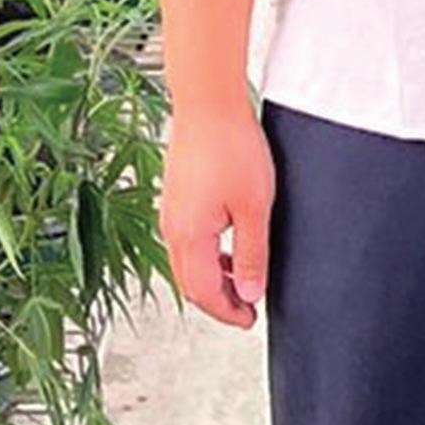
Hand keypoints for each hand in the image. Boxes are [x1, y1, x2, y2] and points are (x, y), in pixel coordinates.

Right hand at [160, 95, 274, 332]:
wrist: (208, 104)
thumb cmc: (231, 147)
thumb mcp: (254, 208)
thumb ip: (251, 255)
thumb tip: (250, 293)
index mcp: (189, 237)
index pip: (205, 293)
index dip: (228, 313)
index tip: (249, 320)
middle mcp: (172, 228)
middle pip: (190, 284)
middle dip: (218, 302)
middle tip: (246, 307)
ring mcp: (170, 212)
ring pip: (186, 263)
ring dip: (212, 278)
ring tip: (242, 278)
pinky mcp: (175, 198)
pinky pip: (186, 241)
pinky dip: (206, 256)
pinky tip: (227, 246)